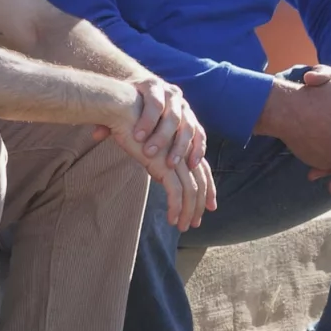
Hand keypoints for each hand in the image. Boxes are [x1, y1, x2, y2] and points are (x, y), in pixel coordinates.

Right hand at [122, 77, 213, 229]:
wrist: (120, 105)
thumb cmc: (130, 119)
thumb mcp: (148, 138)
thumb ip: (158, 154)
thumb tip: (160, 172)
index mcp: (183, 140)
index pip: (202, 167)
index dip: (209, 187)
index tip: (210, 206)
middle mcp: (184, 148)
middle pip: (201, 179)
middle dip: (200, 203)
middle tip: (195, 222)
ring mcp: (175, 155)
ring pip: (191, 188)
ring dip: (188, 210)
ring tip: (182, 225)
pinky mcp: (163, 162)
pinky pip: (175, 190)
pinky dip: (176, 206)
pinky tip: (172, 219)